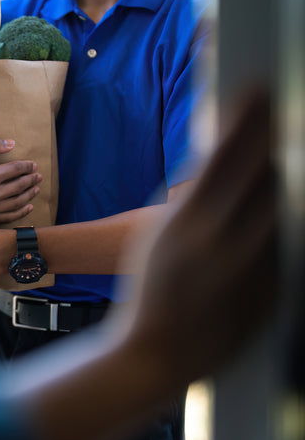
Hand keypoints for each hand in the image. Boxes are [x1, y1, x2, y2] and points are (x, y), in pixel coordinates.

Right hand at [0, 138, 40, 225]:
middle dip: (31, 179)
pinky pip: (7, 217)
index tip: (33, 164)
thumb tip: (12, 143)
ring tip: (36, 188)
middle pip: (20, 186)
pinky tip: (27, 206)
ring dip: (29, 195)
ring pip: (17, 203)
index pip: (17, 169)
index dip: (27, 166)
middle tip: (38, 176)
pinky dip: (20, 211)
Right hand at [115, 88, 277, 384]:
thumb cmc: (152, 287)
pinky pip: (288, 238)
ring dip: (278, 181)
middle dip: (272, 144)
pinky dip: (280, 220)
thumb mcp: (158, 233)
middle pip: (268, 173)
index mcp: (186, 223)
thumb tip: (227, 151)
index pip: (228, 154)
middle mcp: (226, 242)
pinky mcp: (277, 287)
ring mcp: (256, 267)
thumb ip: (194, 195)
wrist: (161, 351)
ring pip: (284, 203)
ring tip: (271, 167)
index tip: (260, 88)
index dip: (248, 117)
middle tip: (276, 119)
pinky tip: (265, 217)